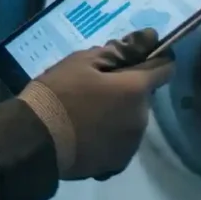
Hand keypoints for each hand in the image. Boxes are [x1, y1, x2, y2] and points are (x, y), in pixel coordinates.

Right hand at [19, 29, 175, 180]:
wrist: (35, 139)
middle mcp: (142, 117)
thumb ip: (119, 50)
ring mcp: (132, 143)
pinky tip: (87, 134)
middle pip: (143, 96)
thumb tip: (150, 36)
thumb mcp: (81, 61)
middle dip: (126, 89)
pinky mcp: (119, 163)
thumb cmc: (58, 93)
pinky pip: (122, 141)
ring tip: (87, 114)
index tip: (136, 57)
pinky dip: (111, 135)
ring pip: (132, 119)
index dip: (155, 59)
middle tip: (95, 87)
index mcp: (135, 89)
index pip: (165, 68)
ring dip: (119, 113)